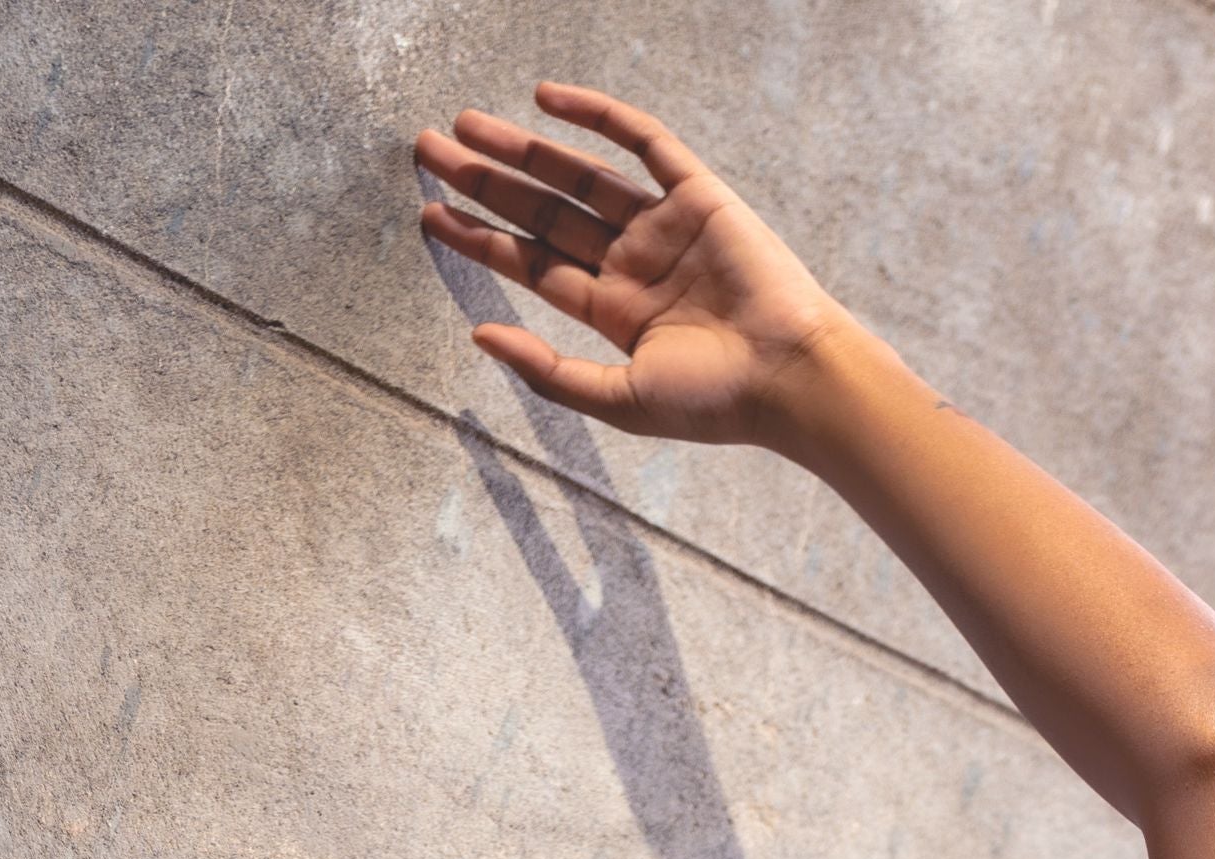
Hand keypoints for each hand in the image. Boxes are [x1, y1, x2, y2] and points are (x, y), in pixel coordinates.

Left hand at [414, 82, 847, 444]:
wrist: (788, 377)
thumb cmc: (712, 404)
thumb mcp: (617, 400)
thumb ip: (548, 371)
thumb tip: (477, 335)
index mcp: (613, 312)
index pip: (531, 264)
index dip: (478, 237)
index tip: (429, 211)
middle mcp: (632, 263)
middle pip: (543, 213)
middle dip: (485, 182)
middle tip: (426, 148)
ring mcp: (663, 226)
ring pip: (578, 175)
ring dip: (522, 149)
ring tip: (464, 125)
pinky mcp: (698, 194)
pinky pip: (642, 141)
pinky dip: (596, 115)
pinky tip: (544, 99)